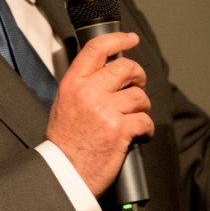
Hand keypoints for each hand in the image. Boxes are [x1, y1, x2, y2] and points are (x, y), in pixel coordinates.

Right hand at [46, 32, 152, 196]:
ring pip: (139, 96)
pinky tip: (138, 134)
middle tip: (138, 86)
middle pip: (126, 68)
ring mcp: (105, 110)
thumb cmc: (65, 142)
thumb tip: (107, 72)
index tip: (130, 38)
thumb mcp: (64, 104)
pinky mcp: (119, 129)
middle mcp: (88, 92)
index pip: (96, 49)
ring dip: (142, 107)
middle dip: (138, 76)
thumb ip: (83, 85)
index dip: (118, 39)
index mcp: (73, 84)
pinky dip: (146, 128)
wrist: (64, 172)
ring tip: (135, 117)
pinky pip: (145, 120)